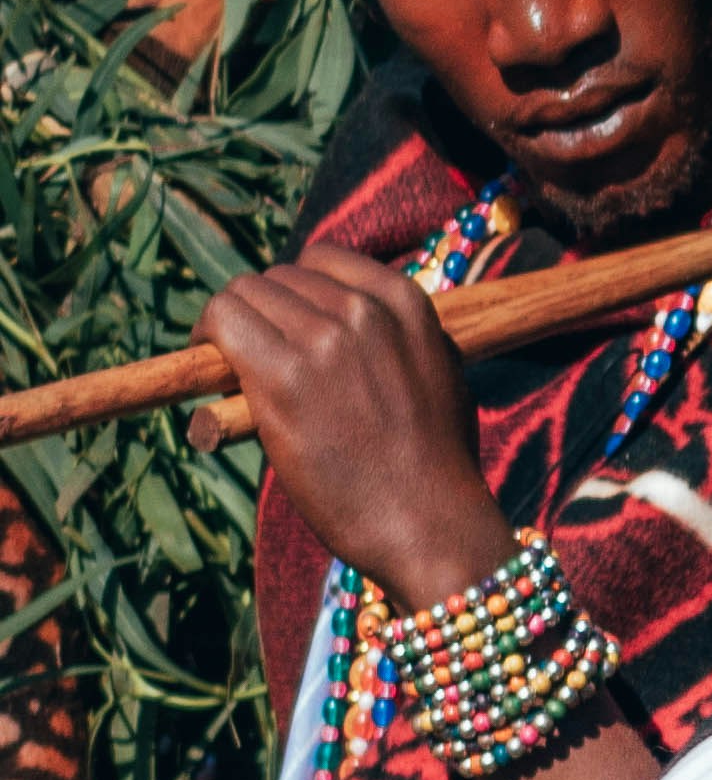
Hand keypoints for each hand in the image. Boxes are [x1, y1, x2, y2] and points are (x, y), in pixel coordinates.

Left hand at [204, 244, 508, 608]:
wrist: (430, 520)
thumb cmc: (434, 462)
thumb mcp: (437, 375)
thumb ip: (397, 340)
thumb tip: (350, 331)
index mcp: (407, 304)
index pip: (324, 260)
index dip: (296, 291)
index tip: (286, 323)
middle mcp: (363, 311)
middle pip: (277, 278)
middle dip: (260, 311)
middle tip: (251, 353)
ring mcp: (323, 341)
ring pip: (242, 294)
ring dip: (228, 325)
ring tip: (231, 365)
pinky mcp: (282, 378)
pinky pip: (222, 323)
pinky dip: (205, 339)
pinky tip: (211, 369)